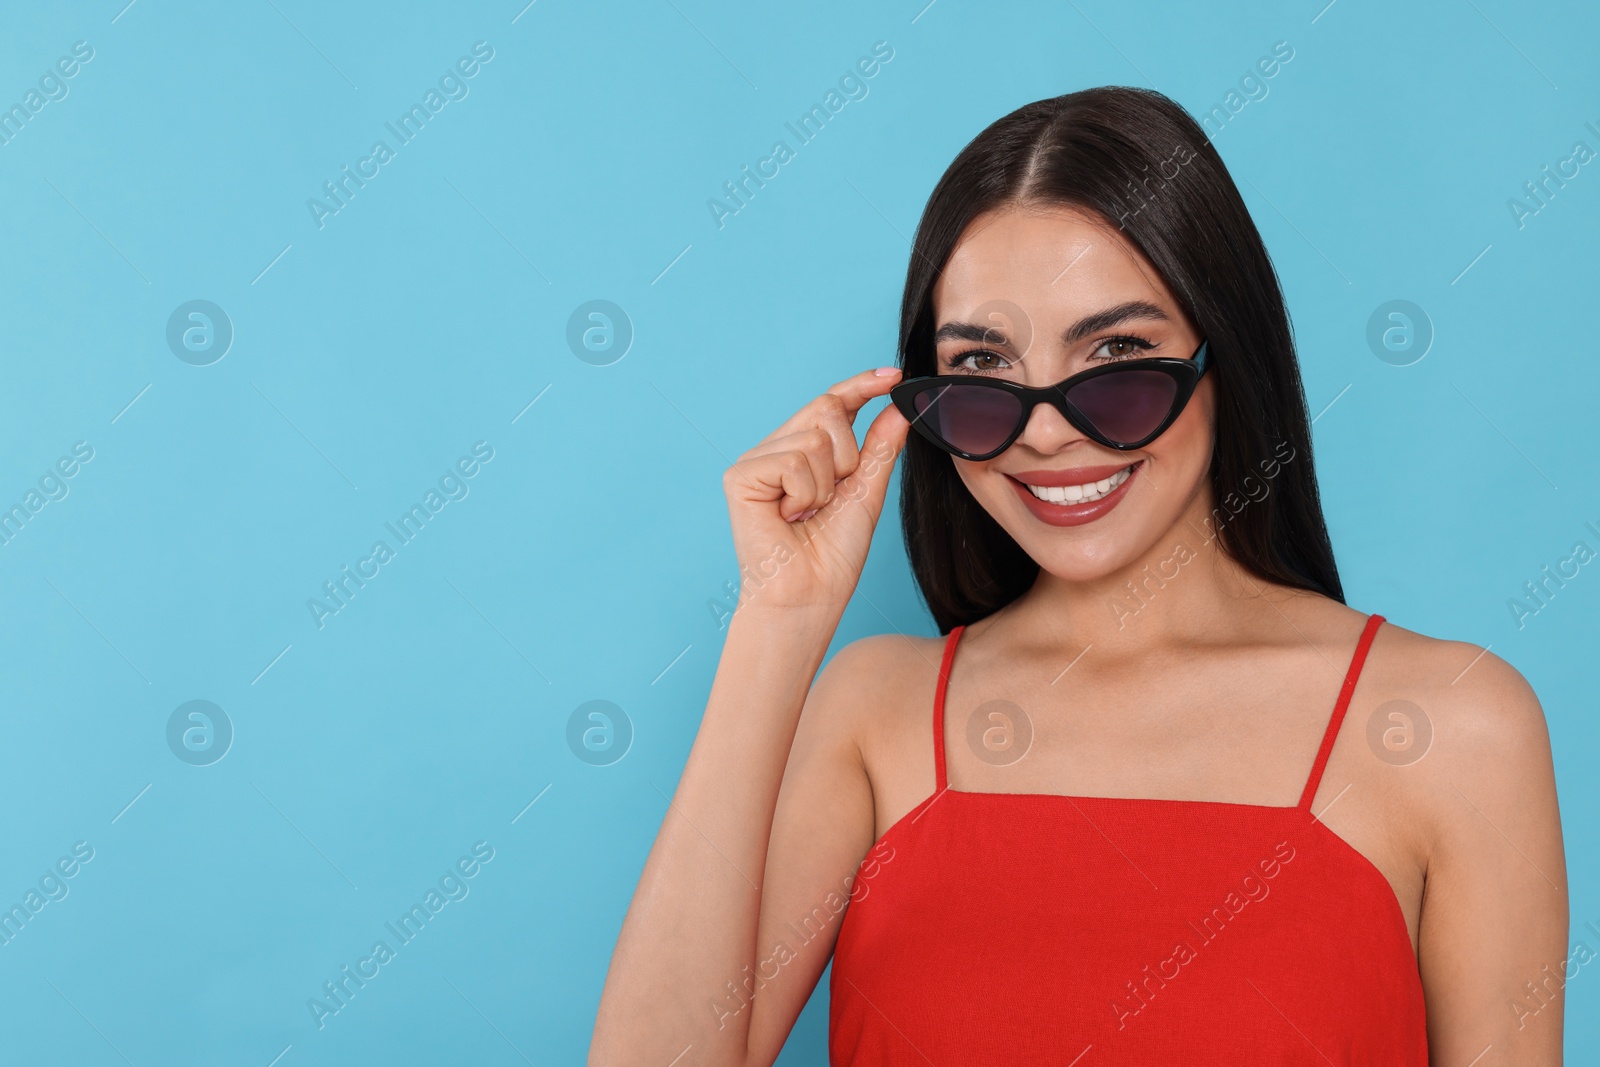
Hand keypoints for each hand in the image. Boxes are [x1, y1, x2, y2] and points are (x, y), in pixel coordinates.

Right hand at [723, 367, 909, 615]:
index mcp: (803, 453)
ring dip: (826, 484)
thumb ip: (879, 449)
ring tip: (807, 515)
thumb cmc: (831, 557)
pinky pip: (793, 460)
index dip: (861, 386)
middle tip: (830, 499)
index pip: (833, 404)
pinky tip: (788, 518)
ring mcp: (756, 460)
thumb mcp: (865, 494)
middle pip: (826, 409)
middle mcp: (776, 449)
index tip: (892, 376)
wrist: (808, 597)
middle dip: (847, 456)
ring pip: (813, 438)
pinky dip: (804, 493)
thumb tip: (897, 406)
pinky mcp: (740, 475)